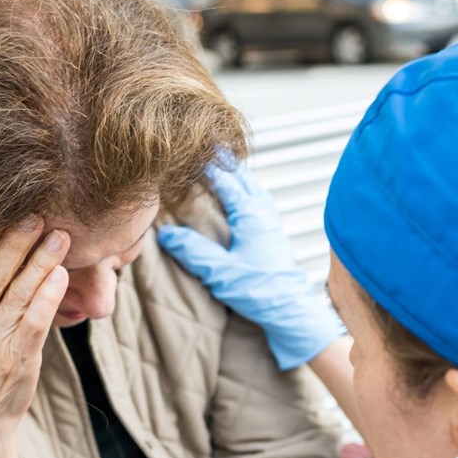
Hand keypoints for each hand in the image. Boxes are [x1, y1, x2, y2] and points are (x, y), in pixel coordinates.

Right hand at [158, 158, 341, 369]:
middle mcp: (263, 213)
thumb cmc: (259, 291)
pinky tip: (242, 200)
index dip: (208, 165)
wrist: (290, 310)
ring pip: (253, 188)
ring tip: (224, 167)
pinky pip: (259, 202)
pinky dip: (247, 192)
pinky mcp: (274, 236)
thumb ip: (192, 251)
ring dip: (238, 176)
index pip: (226, 180)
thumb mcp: (219, 271)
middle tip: (210, 147)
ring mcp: (271, 223)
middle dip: (226, 162)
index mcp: (250, 214)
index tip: (193, 151)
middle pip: (243, 178)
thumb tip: (167, 233)